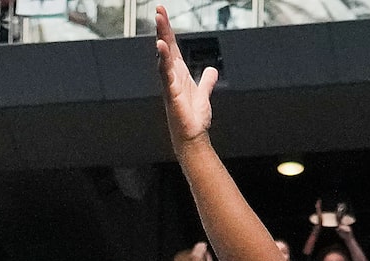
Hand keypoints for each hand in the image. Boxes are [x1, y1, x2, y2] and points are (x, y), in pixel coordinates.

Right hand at [155, 5, 219, 145]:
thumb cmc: (193, 119)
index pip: (172, 47)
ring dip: (161, 40)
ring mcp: (170, 85)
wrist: (192, 138)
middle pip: (166, 47)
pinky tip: (161, 48)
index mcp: (178, 74)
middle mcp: (172, 77)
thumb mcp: (203, 94)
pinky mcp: (172, 95)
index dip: (167, 30)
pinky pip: (166, 75)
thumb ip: (207, 81)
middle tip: (158, 10)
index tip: (162, 14)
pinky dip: (164, 61)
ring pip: (164, 58)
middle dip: (162, 29)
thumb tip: (211, 70)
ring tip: (159, 23)